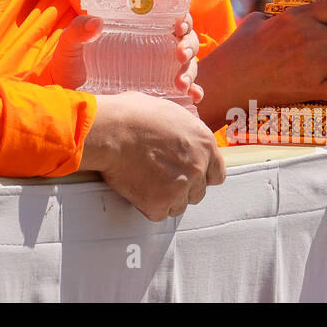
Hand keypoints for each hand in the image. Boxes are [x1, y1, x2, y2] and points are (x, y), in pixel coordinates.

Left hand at [44, 14, 203, 103]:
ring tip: (179, 83)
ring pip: (189, 65)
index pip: (168, 17)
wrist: (66, 104)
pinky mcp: (159, 95)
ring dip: (191, 71)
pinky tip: (192, 95)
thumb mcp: (69, 47)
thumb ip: (77, 31)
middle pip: (185, 40)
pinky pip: (186, 91)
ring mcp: (157, 73)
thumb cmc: (68, 69)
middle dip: (188, 45)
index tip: (176, 25)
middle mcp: (152, 50)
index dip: (180, 17)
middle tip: (179, 54)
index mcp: (136, 31)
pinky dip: (194, 91)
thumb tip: (96, 22)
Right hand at [80, 91, 224, 220]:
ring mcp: (180, 187)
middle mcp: (198, 167)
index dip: (201, 175)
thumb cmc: (131, 115)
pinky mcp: (159, 203)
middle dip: (182, 187)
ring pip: (178, 205)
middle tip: (161, 178)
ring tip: (146, 182)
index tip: (189, 175)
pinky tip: (137, 190)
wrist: (110, 131)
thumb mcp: (168, 112)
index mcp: (204, 142)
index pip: (216, 173)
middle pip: (198, 192)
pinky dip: (147, 205)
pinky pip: (158, 213)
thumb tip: (177, 137)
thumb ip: (182, 132)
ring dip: (165, 198)